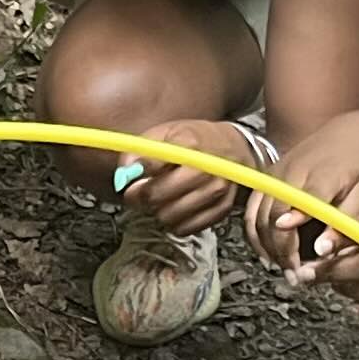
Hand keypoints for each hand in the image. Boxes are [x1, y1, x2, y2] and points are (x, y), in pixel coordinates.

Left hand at [118, 119, 256, 234]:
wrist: (234, 148)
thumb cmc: (195, 140)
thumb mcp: (165, 132)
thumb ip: (140, 149)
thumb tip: (124, 173)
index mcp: (189, 143)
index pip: (150, 165)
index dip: (133, 175)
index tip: (130, 177)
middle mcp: (206, 167)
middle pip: (157, 195)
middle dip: (141, 197)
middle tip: (140, 192)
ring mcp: (216, 189)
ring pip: (169, 215)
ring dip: (158, 211)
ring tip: (162, 199)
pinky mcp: (222, 208)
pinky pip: (187, 227)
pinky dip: (175, 222)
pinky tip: (176, 208)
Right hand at [255, 111, 358, 270]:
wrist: (348, 132)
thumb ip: (342, 223)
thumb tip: (321, 250)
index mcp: (320, 176)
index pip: (299, 208)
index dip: (292, 238)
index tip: (295, 264)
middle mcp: (291, 174)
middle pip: (272, 219)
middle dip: (281, 253)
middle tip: (297, 277)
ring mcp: (275, 175)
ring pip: (257, 218)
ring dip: (267, 248)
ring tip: (286, 269)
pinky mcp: (267, 178)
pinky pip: (251, 211)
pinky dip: (256, 236)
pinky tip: (270, 254)